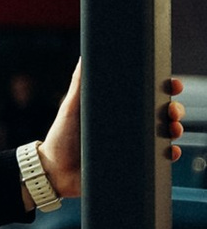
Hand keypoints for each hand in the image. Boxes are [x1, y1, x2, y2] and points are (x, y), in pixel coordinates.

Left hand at [36, 63, 184, 199]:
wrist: (55, 171)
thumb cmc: (61, 137)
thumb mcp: (70, 108)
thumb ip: (78, 85)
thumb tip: (84, 57)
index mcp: (116, 110)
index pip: (145, 95)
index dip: (162, 89)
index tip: (172, 84)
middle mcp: (127, 126)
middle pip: (159, 114)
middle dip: (173, 110)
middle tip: (173, 111)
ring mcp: (131, 145)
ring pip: (162, 135)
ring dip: (174, 130)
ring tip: (173, 130)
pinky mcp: (131, 164)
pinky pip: (155, 159)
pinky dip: (167, 155)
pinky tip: (170, 152)